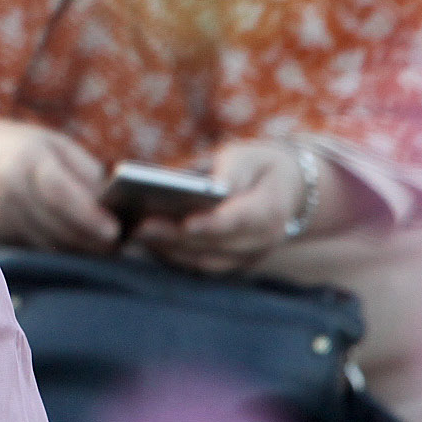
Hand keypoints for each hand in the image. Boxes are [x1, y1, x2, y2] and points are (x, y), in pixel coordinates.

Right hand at [0, 104, 121, 253]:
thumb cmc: (8, 146)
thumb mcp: (46, 143)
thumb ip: (82, 171)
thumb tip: (116, 202)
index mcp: (26, 160)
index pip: (59, 191)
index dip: (87, 215)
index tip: (115, 231)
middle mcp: (12, 193)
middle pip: (60, 228)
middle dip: (94, 240)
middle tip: (124, 243)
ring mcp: (3, 219)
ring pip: (53, 246)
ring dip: (83, 250)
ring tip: (111, 247)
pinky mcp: (1, 238)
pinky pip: (41, 250)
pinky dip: (64, 251)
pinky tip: (82, 248)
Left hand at [138, 140, 301, 273]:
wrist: (286, 191)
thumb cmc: (256, 166)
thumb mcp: (246, 156)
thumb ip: (228, 170)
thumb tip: (208, 185)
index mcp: (270, 210)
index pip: (240, 220)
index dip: (213, 224)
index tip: (186, 223)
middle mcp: (262, 241)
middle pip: (215, 244)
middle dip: (176, 237)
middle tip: (140, 226)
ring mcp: (249, 258)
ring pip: (205, 261)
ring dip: (170, 250)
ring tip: (136, 235)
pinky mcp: (233, 265)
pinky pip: (201, 265)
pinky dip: (175, 256)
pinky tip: (148, 243)